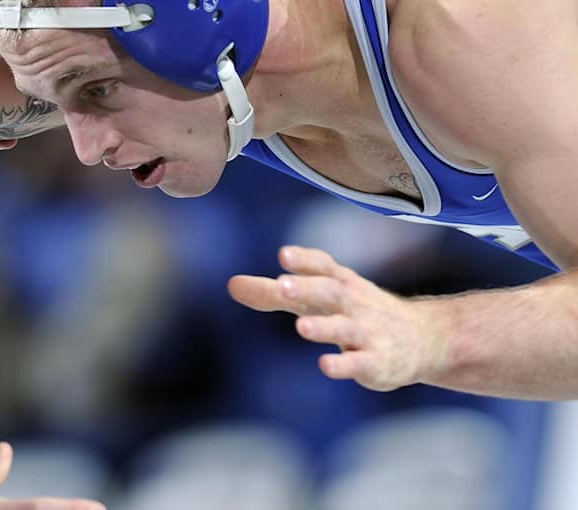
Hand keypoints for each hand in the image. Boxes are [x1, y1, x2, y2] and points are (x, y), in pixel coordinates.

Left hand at [228, 246, 445, 391]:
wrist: (422, 340)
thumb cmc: (355, 312)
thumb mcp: (316, 298)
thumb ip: (273, 293)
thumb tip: (231, 285)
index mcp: (338, 283)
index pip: (323, 266)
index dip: (305, 260)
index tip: (284, 254)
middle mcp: (352, 304)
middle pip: (331, 292)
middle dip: (308, 287)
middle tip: (283, 284)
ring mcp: (366, 333)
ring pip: (345, 328)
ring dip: (324, 327)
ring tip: (301, 327)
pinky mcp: (376, 362)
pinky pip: (359, 363)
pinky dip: (344, 364)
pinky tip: (325, 366)